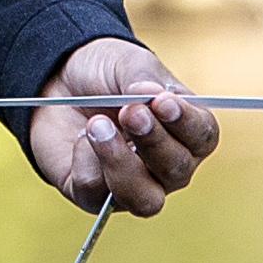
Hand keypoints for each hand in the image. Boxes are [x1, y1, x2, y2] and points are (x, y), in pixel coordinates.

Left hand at [29, 36, 217, 216]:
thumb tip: (150, 95)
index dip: (186, 124)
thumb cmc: (105, 74)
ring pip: (144, 200)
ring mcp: (134, 186)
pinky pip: (96, 193)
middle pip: (176, 171)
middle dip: (152, 141)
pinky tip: (81, 139)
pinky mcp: (94, 197)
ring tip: (97, 125)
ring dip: (120, 162)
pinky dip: (85, 160)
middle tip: (129, 111)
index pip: (203, 137)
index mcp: (186, 130)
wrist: (59, 82)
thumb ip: (142, 77)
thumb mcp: (126, 63)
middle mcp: (167, 166)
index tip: (162, 103)